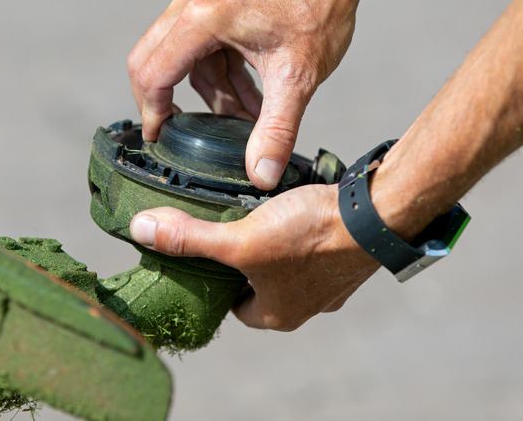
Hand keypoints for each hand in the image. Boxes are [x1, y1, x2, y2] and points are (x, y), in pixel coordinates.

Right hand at [128, 0, 366, 189]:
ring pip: (183, 55)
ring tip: (242, 118)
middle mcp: (192, 3)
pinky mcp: (218, 0)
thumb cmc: (319, 3)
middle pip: (152, 60)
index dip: (151, 112)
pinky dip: (221, 72)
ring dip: (209, 91)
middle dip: (166, 101)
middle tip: (179, 131)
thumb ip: (277, 130)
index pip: (152, 74)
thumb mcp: (297, 76)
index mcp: (202, 19)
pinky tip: (250, 95)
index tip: (159, 138)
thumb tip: (261, 173)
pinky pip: (204, 43)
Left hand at [129, 184, 379, 329]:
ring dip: (272, 245)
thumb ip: (191, 237)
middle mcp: (307, 306)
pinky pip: (314, 249)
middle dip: (244, 262)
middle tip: (229, 230)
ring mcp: (331, 283)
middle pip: (260, 286)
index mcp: (278, 314)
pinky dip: (301, 233)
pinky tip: (294, 209)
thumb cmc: (311, 235)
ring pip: (288, 267)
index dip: (216, 283)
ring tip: (258, 215)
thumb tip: (142, 231)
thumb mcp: (239, 239)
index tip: (207, 257)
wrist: (380, 215)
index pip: (234, 307)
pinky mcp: (347, 258)